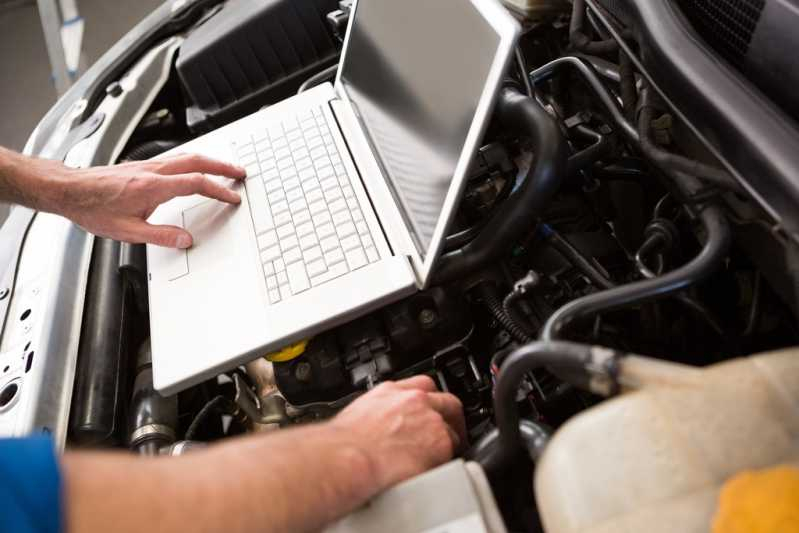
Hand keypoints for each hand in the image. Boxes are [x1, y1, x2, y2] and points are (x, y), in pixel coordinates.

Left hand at [31, 153, 245, 247]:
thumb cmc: (93, 209)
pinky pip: (176, 158)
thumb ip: (160, 236)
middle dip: (222, 166)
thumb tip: (186, 240)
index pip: (196, 183)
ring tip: (224, 168)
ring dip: (210, 160)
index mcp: (153, 187)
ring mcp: (148, 165)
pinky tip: (194, 167)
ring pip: (187, 156)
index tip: (232, 197)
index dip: (219, 189)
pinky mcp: (142, 165)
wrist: (69, 191)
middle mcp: (153, 171)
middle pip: (197, 161)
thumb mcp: (127, 232)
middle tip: (240, 172)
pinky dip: (194, 161)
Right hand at [331, 375, 466, 493]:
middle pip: (447, 402)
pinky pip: (454, 451)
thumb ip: (376, 414)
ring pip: (452, 428)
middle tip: (446, 432)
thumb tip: (374, 427)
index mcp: (391, 391)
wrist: (348, 458)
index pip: (422, 385)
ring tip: (441, 456)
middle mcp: (414, 401)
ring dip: (448, 441)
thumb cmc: (344, 444)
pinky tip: (439, 469)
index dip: (429, 399)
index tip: (430, 408)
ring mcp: (430, 421)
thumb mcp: (357, 414)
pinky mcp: (440, 443)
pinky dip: (448, 460)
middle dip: (449, 417)